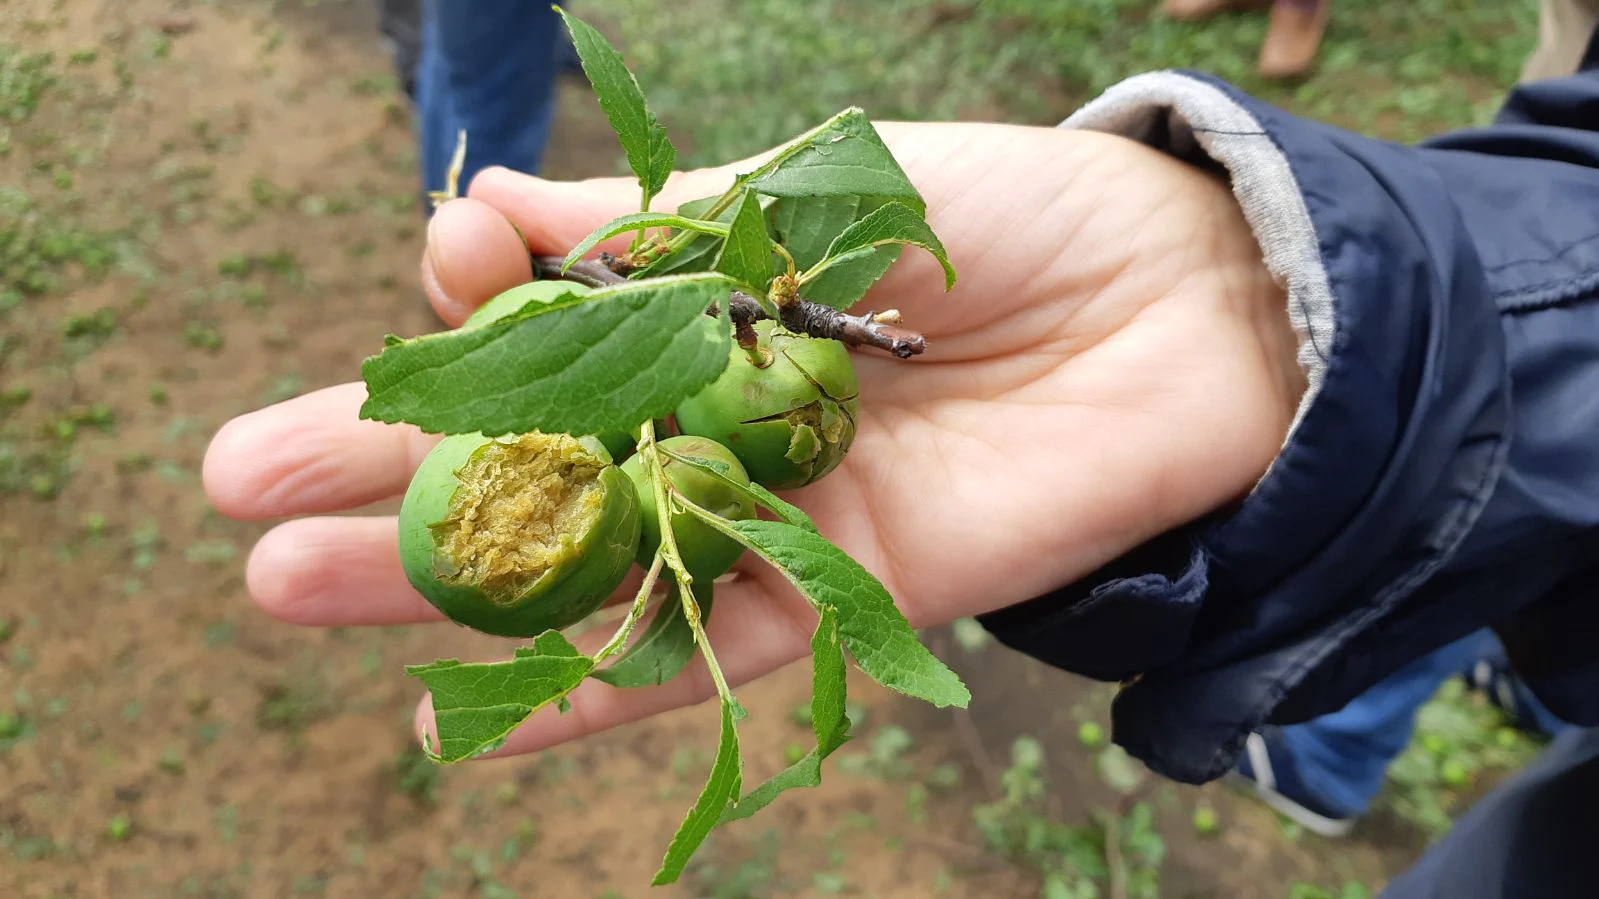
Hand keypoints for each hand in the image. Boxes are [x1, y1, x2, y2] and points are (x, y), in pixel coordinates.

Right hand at [203, 122, 1303, 756]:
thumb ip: (651, 228)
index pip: (541, 344)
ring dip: (445, 586)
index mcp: (706, 315)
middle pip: (532, 465)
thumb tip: (471, 211)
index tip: (423, 291)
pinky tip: (477, 718)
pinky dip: (600, 693)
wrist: (1184, 300)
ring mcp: (775, 517)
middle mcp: (720, 426)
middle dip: (389, 474)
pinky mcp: (852, 594)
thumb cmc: (1001, 216)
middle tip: (241, 496)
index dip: (464, 331)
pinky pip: (709, 657)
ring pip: (587, 569)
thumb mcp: (806, 189)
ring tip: (290, 588)